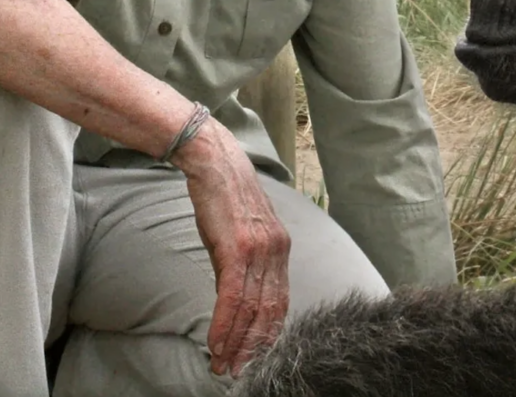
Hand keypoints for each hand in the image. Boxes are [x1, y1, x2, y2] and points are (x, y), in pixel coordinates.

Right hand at [171, 117, 291, 376]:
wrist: (215, 163)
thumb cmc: (225, 198)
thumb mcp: (242, 233)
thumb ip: (245, 263)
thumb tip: (236, 297)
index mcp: (281, 248)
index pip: (280, 301)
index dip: (268, 333)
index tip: (256, 357)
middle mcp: (277, 250)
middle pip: (270, 311)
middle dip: (254, 347)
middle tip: (239, 373)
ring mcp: (260, 249)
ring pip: (252, 309)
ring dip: (236, 343)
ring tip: (223, 367)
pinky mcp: (238, 248)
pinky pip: (233, 297)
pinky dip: (224, 325)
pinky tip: (216, 344)